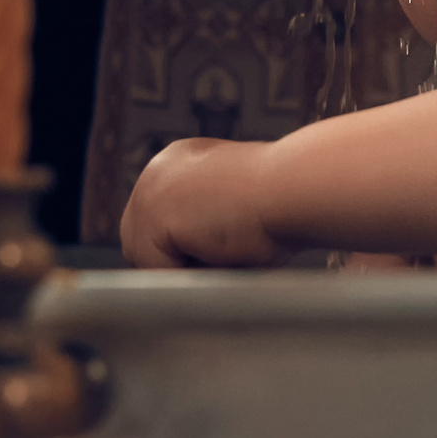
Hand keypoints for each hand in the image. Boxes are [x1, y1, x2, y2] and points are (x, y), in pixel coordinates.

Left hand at [119, 137, 286, 268]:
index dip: (180, 251)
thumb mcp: (236, 207)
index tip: (216, 258)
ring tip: (227, 255)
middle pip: (138, 241)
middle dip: (171, 262)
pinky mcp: (153, 212)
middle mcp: (157, 169)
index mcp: (178, 161)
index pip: (155, 223)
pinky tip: (222, 253)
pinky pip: (158, 270)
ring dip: (183, 269)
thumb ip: (207, 224)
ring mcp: (150, 188)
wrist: (298, 187)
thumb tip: (193, 262)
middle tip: (219, 265)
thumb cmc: (285, 201)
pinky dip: (189, 275)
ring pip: (146, 259)